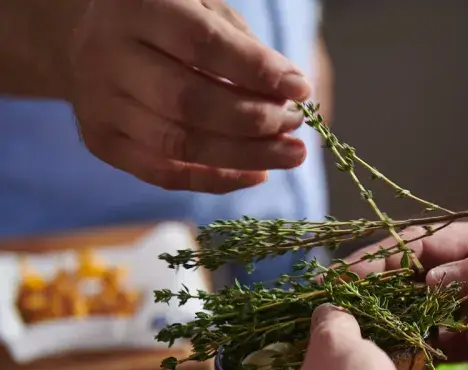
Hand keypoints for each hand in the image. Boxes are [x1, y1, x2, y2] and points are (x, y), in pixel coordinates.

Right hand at [68, 0, 309, 192]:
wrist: (91, 39)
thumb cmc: (166, 21)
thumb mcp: (202, 10)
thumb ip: (243, 46)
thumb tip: (289, 94)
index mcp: (135, 8)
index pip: (202, 45)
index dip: (256, 70)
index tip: (301, 88)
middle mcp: (107, 56)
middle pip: (189, 102)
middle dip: (253, 120)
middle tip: (294, 126)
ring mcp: (99, 104)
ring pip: (179, 144)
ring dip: (245, 156)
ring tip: (290, 154)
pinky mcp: (102, 142)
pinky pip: (165, 174)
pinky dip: (218, 179)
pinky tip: (258, 173)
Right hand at [347, 220, 467, 369]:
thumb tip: (432, 279)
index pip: (425, 246)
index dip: (387, 259)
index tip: (356, 277)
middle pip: (413, 276)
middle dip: (377, 287)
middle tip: (340, 304)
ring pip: (420, 310)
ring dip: (391, 320)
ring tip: (357, 336)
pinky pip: (440, 343)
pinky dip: (417, 351)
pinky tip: (396, 361)